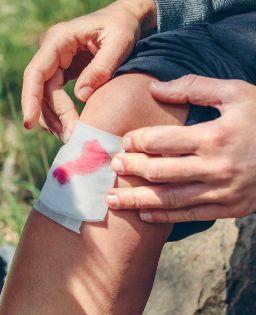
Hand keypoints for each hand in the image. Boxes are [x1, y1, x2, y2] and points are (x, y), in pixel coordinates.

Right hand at [21, 0, 155, 140]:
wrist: (127, 19)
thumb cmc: (124, 26)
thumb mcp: (119, 43)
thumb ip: (102, 68)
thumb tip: (82, 97)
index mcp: (58, 40)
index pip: (35, 73)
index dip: (30, 99)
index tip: (29, 123)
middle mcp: (50, 51)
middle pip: (39, 90)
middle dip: (51, 116)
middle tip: (69, 137)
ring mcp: (54, 63)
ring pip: (44, 97)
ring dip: (54, 119)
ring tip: (71, 137)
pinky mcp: (61, 72)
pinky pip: (53, 97)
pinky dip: (60, 114)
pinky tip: (70, 128)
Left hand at [106, 75, 255, 222]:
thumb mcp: (236, 94)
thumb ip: (194, 87)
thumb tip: (154, 87)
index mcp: (214, 136)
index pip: (161, 140)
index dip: (137, 141)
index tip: (125, 140)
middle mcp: (216, 167)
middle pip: (160, 171)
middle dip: (132, 168)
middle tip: (113, 166)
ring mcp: (223, 191)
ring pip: (169, 198)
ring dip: (136, 199)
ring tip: (111, 199)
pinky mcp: (230, 209)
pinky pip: (190, 216)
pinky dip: (163, 217)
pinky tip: (142, 213)